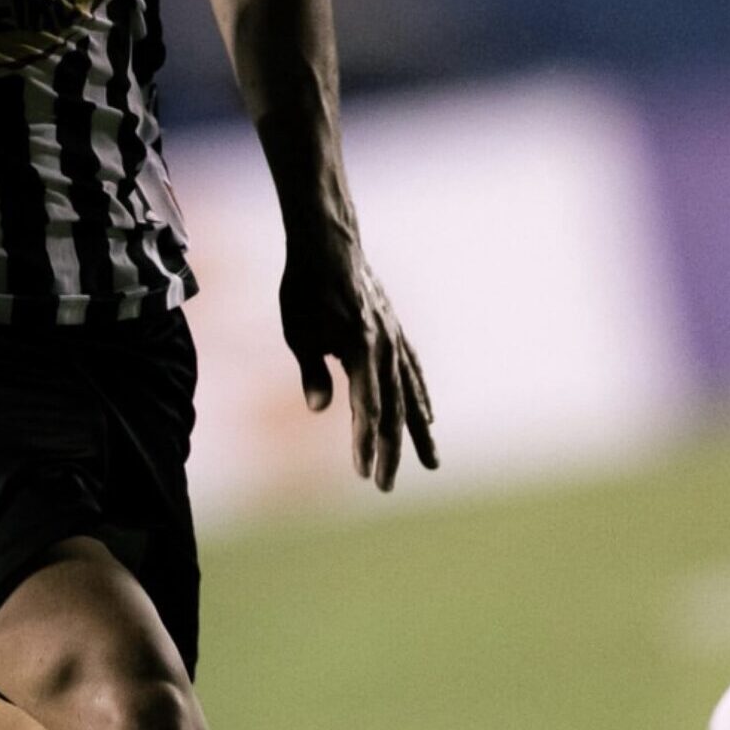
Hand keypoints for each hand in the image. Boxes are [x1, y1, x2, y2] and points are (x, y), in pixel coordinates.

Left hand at [279, 247, 436, 490]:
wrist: (329, 243)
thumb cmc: (306, 287)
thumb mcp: (298, 331)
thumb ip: (312, 372)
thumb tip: (319, 412)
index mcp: (360, 348)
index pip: (366, 407)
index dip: (364, 443)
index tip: (362, 474)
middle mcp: (385, 346)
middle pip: (393, 408)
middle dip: (390, 450)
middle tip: (386, 487)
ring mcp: (395, 338)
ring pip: (411, 392)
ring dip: (419, 430)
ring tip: (432, 462)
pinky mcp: (395, 330)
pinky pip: (414, 370)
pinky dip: (422, 395)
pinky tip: (429, 415)